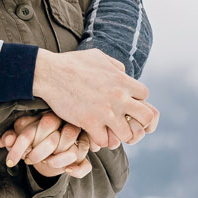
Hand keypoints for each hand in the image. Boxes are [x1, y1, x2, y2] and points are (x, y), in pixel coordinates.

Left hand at [0, 113, 89, 175]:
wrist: (48, 146)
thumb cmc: (34, 136)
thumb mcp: (20, 135)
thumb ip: (12, 136)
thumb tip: (2, 141)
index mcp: (52, 116)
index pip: (41, 126)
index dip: (22, 145)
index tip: (11, 160)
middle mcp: (69, 126)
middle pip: (57, 139)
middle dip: (38, 153)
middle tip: (28, 160)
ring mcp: (79, 143)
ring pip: (74, 151)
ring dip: (56, 161)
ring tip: (45, 163)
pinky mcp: (82, 158)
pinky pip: (85, 166)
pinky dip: (77, 170)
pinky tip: (66, 171)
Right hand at [30, 49, 158, 149]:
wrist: (49, 73)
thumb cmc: (72, 63)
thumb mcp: (99, 56)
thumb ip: (115, 66)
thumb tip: (123, 73)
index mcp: (122, 80)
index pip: (145, 95)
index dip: (136, 100)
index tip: (124, 103)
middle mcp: (118, 97)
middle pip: (147, 117)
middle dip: (138, 122)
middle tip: (125, 123)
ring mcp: (105, 112)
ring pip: (128, 135)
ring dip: (119, 135)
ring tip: (109, 131)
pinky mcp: (90, 123)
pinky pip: (105, 141)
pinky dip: (100, 140)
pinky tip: (93, 134)